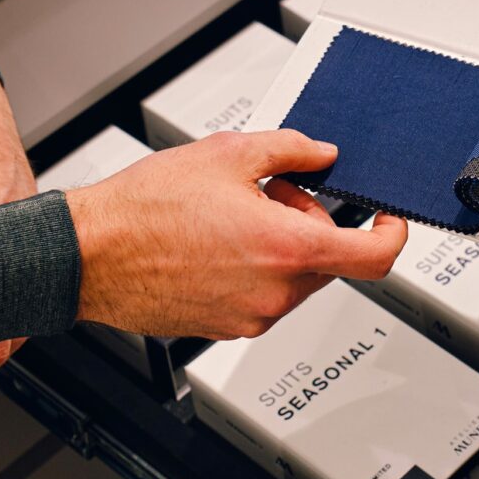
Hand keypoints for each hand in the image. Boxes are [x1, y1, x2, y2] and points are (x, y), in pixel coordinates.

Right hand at [67, 129, 406, 339]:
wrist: (86, 255)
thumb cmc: (143, 210)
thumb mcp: (229, 153)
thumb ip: (292, 150)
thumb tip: (324, 154)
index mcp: (286, 250)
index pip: (373, 258)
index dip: (391, 235)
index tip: (387, 220)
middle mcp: (274, 293)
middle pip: (329, 258)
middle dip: (312, 221)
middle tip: (274, 191)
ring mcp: (250, 316)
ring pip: (296, 276)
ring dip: (283, 243)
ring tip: (235, 213)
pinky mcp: (226, 327)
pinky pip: (265, 295)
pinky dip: (258, 267)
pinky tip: (218, 241)